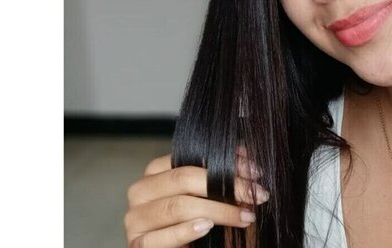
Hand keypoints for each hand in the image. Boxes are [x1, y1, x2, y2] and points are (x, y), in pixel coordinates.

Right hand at [124, 147, 269, 247]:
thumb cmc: (194, 219)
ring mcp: (136, 218)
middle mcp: (142, 190)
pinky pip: (160, 237)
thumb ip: (221, 172)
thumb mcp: (208, 194)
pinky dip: (185, 231)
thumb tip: (244, 153)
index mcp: (156, 171)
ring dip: (218, 211)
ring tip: (245, 216)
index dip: (225, 163)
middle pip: (183, 178)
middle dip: (226, 186)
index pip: (189, 158)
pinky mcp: (137, 244)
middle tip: (255, 195)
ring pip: (178, 206)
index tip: (255, 173)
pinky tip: (206, 227)